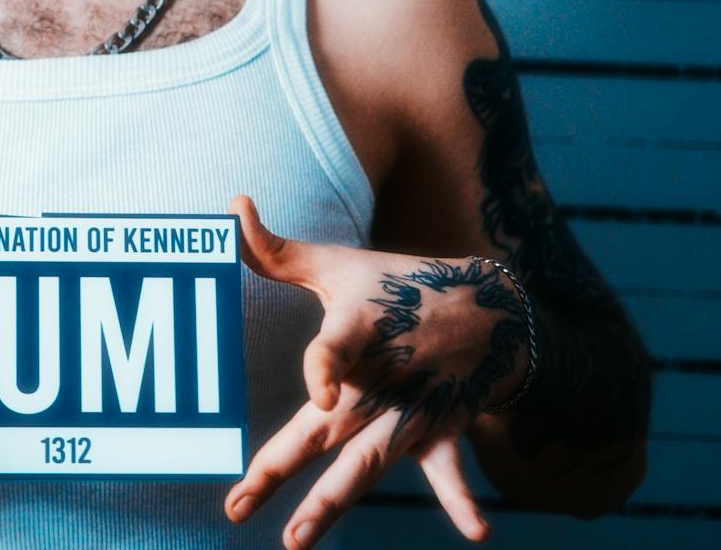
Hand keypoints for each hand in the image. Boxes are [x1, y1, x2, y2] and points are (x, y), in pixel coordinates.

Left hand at [224, 195, 530, 545]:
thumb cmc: (397, 286)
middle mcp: (382, 378)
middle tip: (236, 505)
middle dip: (280, 466)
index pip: (335, 350)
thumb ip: (277, 250)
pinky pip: (448, 470)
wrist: (489, 310)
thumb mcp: (340, 265)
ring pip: (364, 464)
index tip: (320, 395)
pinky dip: (462, 500)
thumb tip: (232, 205)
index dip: (327, 368)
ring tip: (293, 541)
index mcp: (359, 331)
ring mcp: (410, 411)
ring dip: (330, 503)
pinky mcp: (438, 432)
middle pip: (327, 428)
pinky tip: (477, 531)